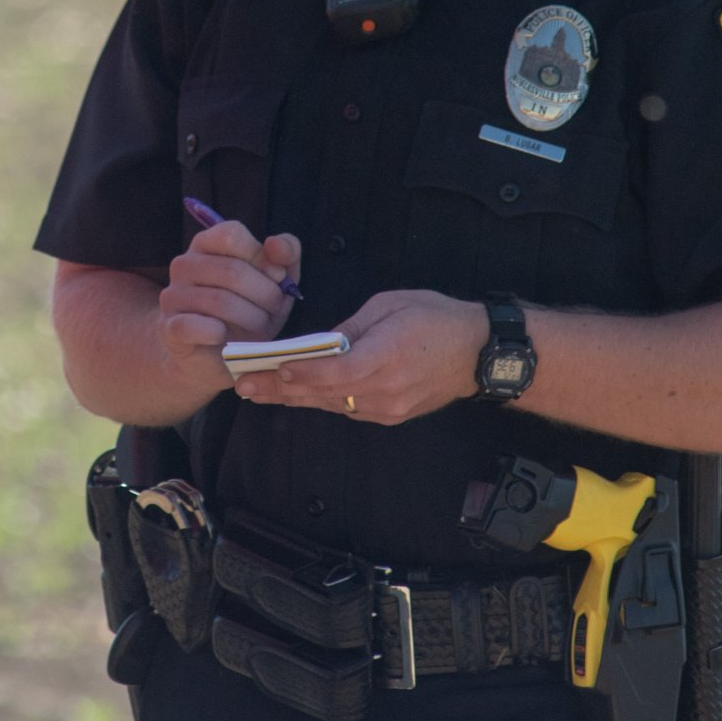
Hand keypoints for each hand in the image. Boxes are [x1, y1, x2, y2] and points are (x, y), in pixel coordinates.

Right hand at [158, 219, 301, 380]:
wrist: (219, 356)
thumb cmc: (251, 309)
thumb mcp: (276, 280)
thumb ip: (285, 253)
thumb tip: (275, 243)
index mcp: (207, 244)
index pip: (231, 235)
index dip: (261, 257)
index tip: (278, 277)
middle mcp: (184, 264)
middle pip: (232, 270)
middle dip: (265, 294)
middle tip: (275, 309)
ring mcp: (173, 296)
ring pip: (220, 301)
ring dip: (251, 318)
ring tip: (259, 328)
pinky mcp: (169, 327)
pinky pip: (194, 326)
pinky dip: (217, 333)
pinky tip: (225, 337)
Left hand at [233, 288, 486, 425]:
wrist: (477, 353)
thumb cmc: (435, 319)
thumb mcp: (390, 306)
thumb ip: (352, 326)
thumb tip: (321, 342)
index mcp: (386, 355)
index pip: (335, 372)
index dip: (301, 374)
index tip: (272, 369)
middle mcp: (385, 388)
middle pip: (324, 393)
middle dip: (280, 389)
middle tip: (244, 386)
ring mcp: (388, 406)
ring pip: (332, 404)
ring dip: (294, 397)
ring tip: (259, 391)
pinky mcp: (392, 415)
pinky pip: (348, 409)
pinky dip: (321, 400)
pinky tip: (296, 394)